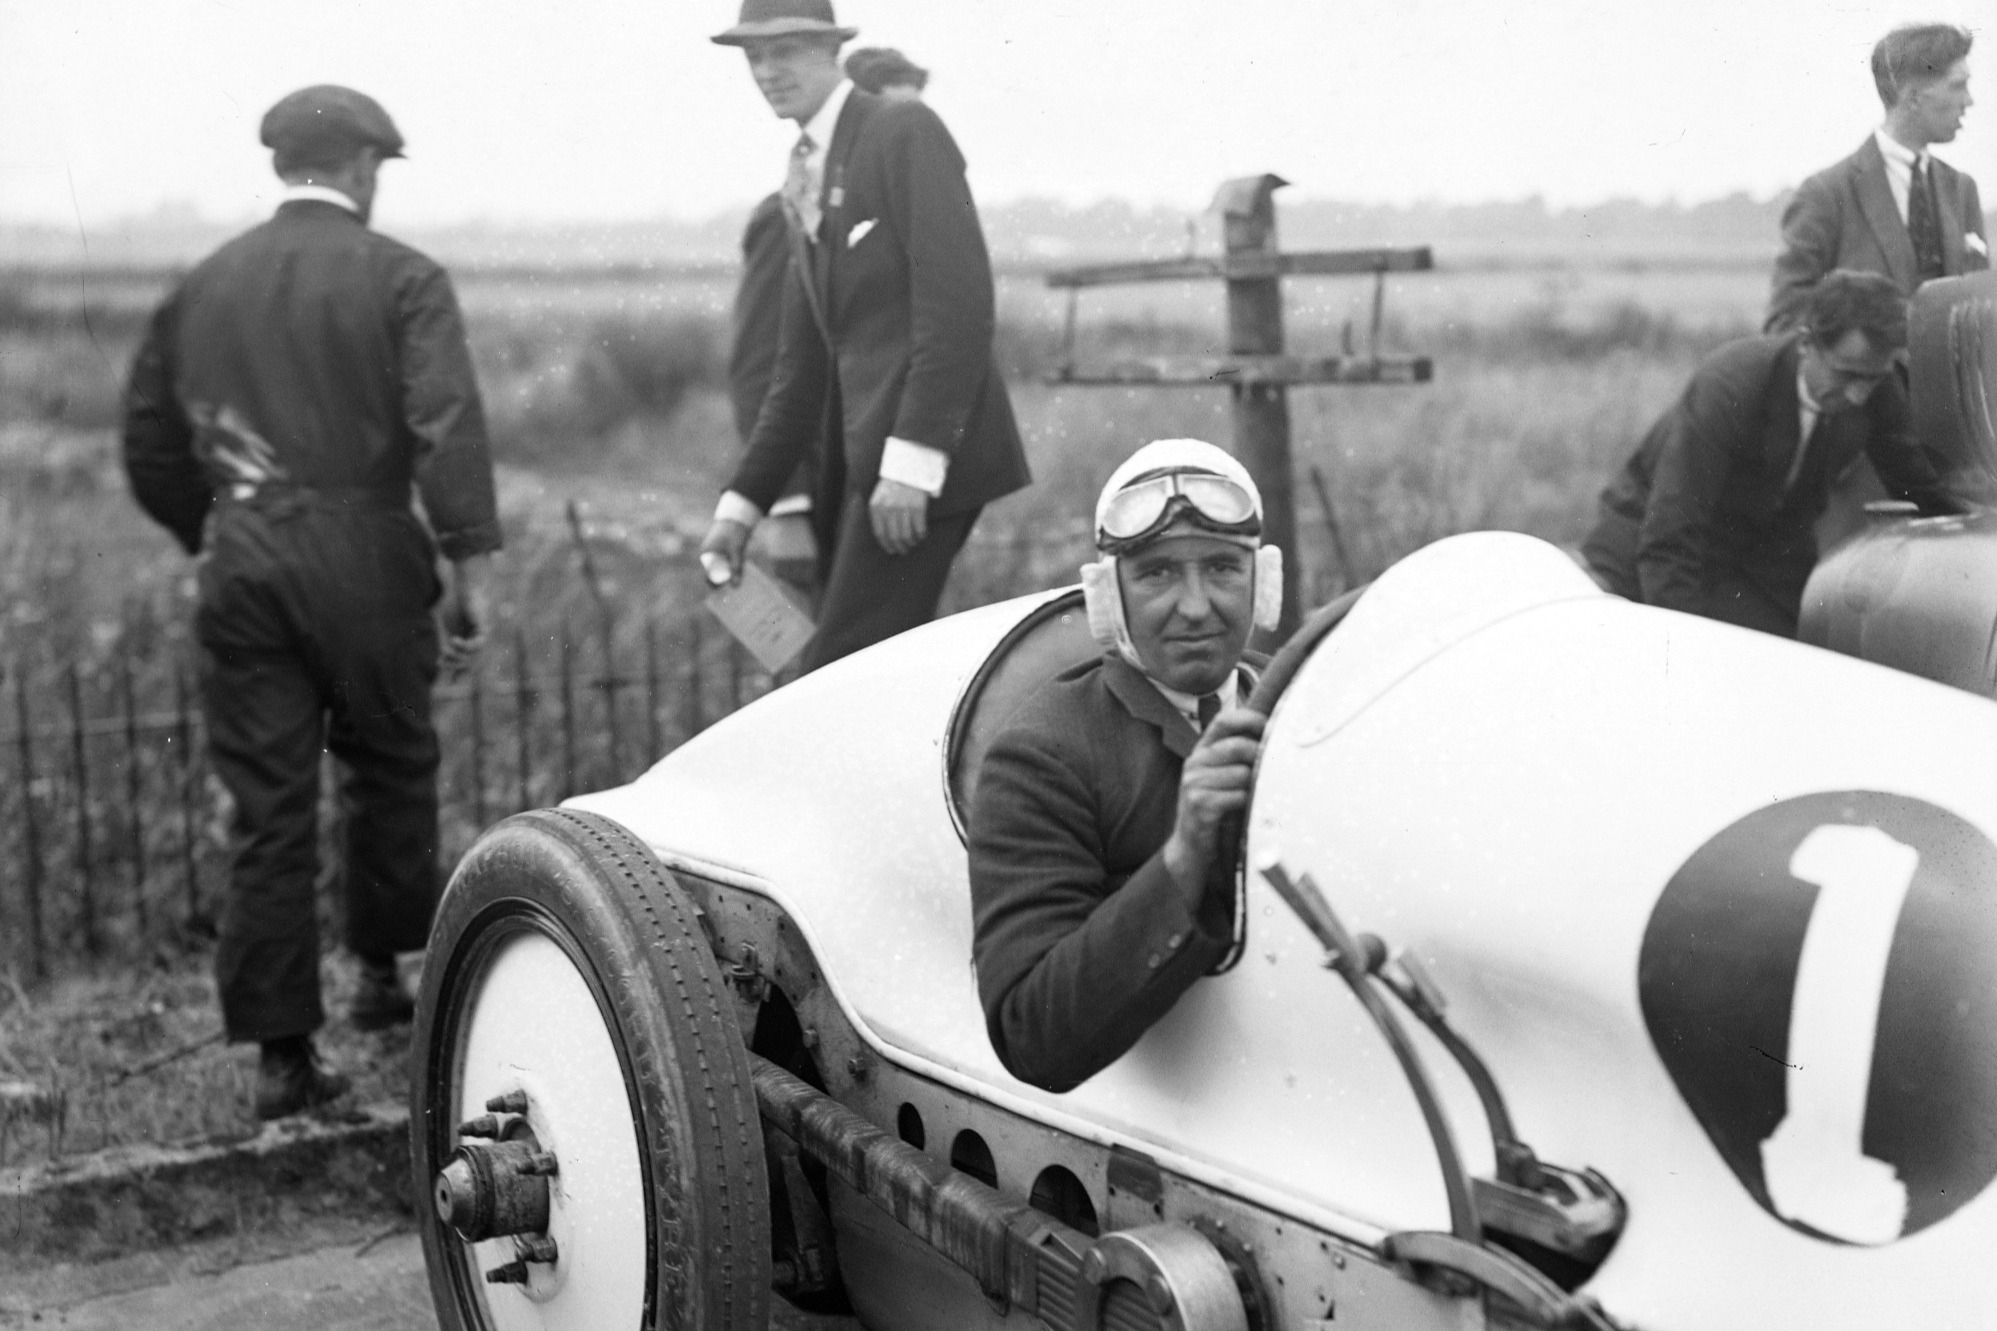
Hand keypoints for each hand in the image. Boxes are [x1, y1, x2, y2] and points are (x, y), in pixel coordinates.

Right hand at [439, 553, 491, 677]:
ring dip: (457, 655)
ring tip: (447, 649)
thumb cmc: (446, 605)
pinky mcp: (483, 630)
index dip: (453, 668)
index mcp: (464, 641)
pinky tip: (453, 640)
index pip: (463, 661)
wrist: (456, 590)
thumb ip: (440, 643)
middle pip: (467, 663)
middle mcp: (473, 641)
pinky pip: (474, 646)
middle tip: (441, 660)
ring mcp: (480, 637)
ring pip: (471, 656)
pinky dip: (463, 645)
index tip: (440, 667)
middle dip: (453, 664)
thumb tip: (438, 661)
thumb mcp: (439, 627)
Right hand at [700, 518, 752, 585]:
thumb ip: (736, 568)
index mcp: (706, 555)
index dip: (715, 585)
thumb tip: (735, 586)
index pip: (707, 576)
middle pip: (714, 574)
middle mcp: (709, 555)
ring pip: (721, 570)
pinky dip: (732, 569)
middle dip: (723, 583)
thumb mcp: (736, 551)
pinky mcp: (724, 552)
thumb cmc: (733, 533)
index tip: (726, 592)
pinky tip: (742, 573)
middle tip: (735, 590)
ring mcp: (716, 553)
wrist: (737, 517)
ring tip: (740, 583)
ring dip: (729, 576)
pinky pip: (726, 564)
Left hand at [868, 477, 928, 555]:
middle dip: (900, 547)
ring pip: (907, 535)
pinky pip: (919, 529)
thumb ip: (879, 513)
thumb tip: (884, 537)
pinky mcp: (918, 507)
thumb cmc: (894, 483)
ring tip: (913, 542)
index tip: (891, 550)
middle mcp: (888, 508)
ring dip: (911, 542)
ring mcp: (903, 507)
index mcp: (876, 506)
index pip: (880, 533)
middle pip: (894, 537)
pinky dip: (921, 535)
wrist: (909, 467)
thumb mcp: (879, 496)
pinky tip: (922, 534)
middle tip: (904, 550)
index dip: (886, 545)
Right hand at [1162, 708, 1265, 895]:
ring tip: (1253, 796)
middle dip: (1259, 757)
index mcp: (1201, 751)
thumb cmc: (1214, 809)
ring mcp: (1194, 783)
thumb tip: (1272, 738)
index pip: (1224, 721)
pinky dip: (1247, 803)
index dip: (1249, 719)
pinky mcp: (1200, 804)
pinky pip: (1237, 796)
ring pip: (1241, 773)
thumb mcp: (1221, 777)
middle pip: (1237, 746)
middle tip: (1269, 771)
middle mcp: (1194, 763)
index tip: (1269, 726)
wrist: (1190, 846)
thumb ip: (1237, 757)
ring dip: (1254, 786)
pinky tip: (1243, 810)